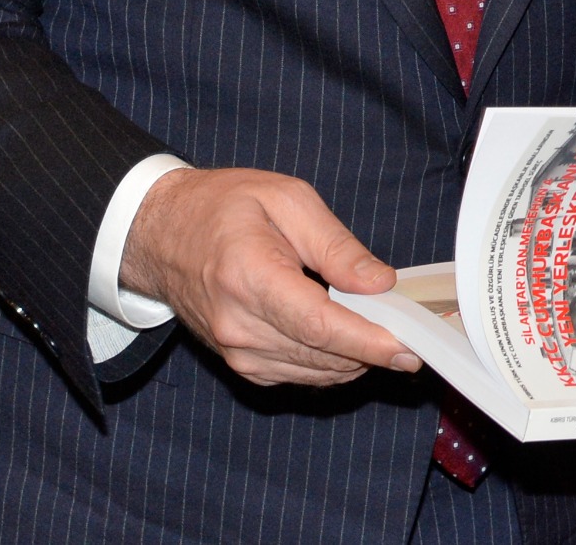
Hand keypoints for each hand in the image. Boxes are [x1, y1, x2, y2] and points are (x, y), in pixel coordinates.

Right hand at [121, 166, 414, 387]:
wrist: (160, 233)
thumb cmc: (222, 207)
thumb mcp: (288, 200)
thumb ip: (337, 246)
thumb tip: (380, 284)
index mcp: (249, 277)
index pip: (318, 325)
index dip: (368, 341)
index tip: (408, 347)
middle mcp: (238, 325)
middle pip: (322, 355)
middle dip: (374, 351)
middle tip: (415, 336)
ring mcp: (234, 350)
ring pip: (314, 372)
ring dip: (355, 360)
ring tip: (385, 332)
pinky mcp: (238, 362)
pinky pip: (296, 375)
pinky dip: (329, 363)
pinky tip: (347, 340)